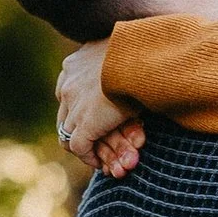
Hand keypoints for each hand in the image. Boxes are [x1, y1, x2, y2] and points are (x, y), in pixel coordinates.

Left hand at [56, 39, 145, 178]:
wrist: (145, 55)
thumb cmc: (148, 50)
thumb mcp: (128, 57)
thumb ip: (120, 69)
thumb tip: (135, 76)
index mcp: (77, 63)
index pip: (72, 96)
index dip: (85, 114)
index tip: (104, 126)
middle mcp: (69, 82)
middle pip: (71, 118)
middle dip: (90, 137)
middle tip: (107, 150)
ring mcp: (74, 104)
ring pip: (75, 135)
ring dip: (95, 150)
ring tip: (113, 162)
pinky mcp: (84, 123)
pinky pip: (79, 147)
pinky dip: (91, 157)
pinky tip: (105, 165)